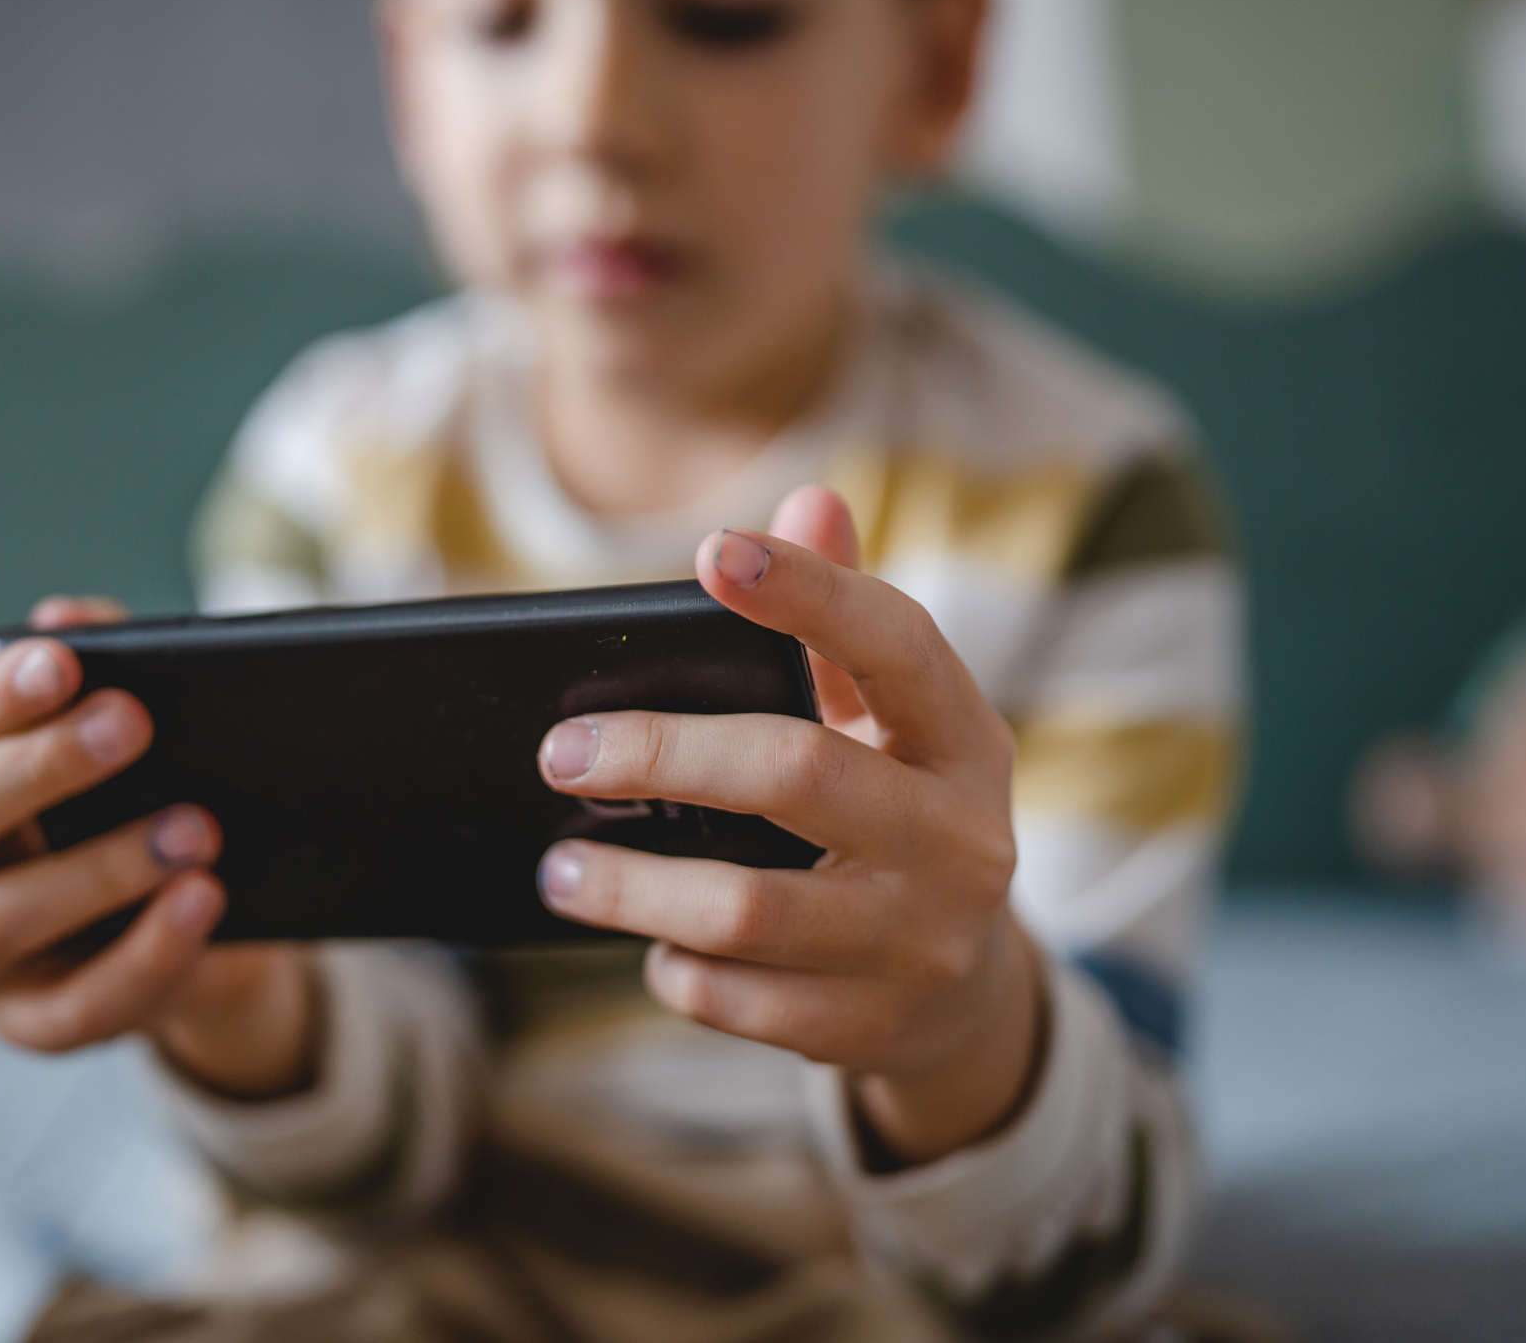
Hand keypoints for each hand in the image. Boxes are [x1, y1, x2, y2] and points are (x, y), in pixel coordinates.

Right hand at [0, 595, 315, 1097]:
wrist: (192, 923)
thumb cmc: (134, 802)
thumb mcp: (125, 741)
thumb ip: (101, 672)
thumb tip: (68, 614)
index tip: (61, 660)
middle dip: (34, 769)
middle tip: (131, 722)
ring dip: (100, 868)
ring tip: (196, 828)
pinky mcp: (34, 1026)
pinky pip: (79, 1008)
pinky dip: (145, 956)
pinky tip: (203, 902)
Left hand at [534, 487, 1042, 1162]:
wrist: (969, 994)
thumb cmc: (896, 815)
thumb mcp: (893, 723)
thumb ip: (842, 620)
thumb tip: (810, 498)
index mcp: (962, 738)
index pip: (895, 644)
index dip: (811, 593)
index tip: (711, 552)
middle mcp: (959, 838)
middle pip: (797, 774)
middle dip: (662, 755)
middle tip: (559, 754)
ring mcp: (918, 941)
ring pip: (749, 910)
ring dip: (633, 887)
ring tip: (556, 867)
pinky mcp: (869, 1027)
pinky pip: (740, 999)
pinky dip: (676, 968)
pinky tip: (648, 942)